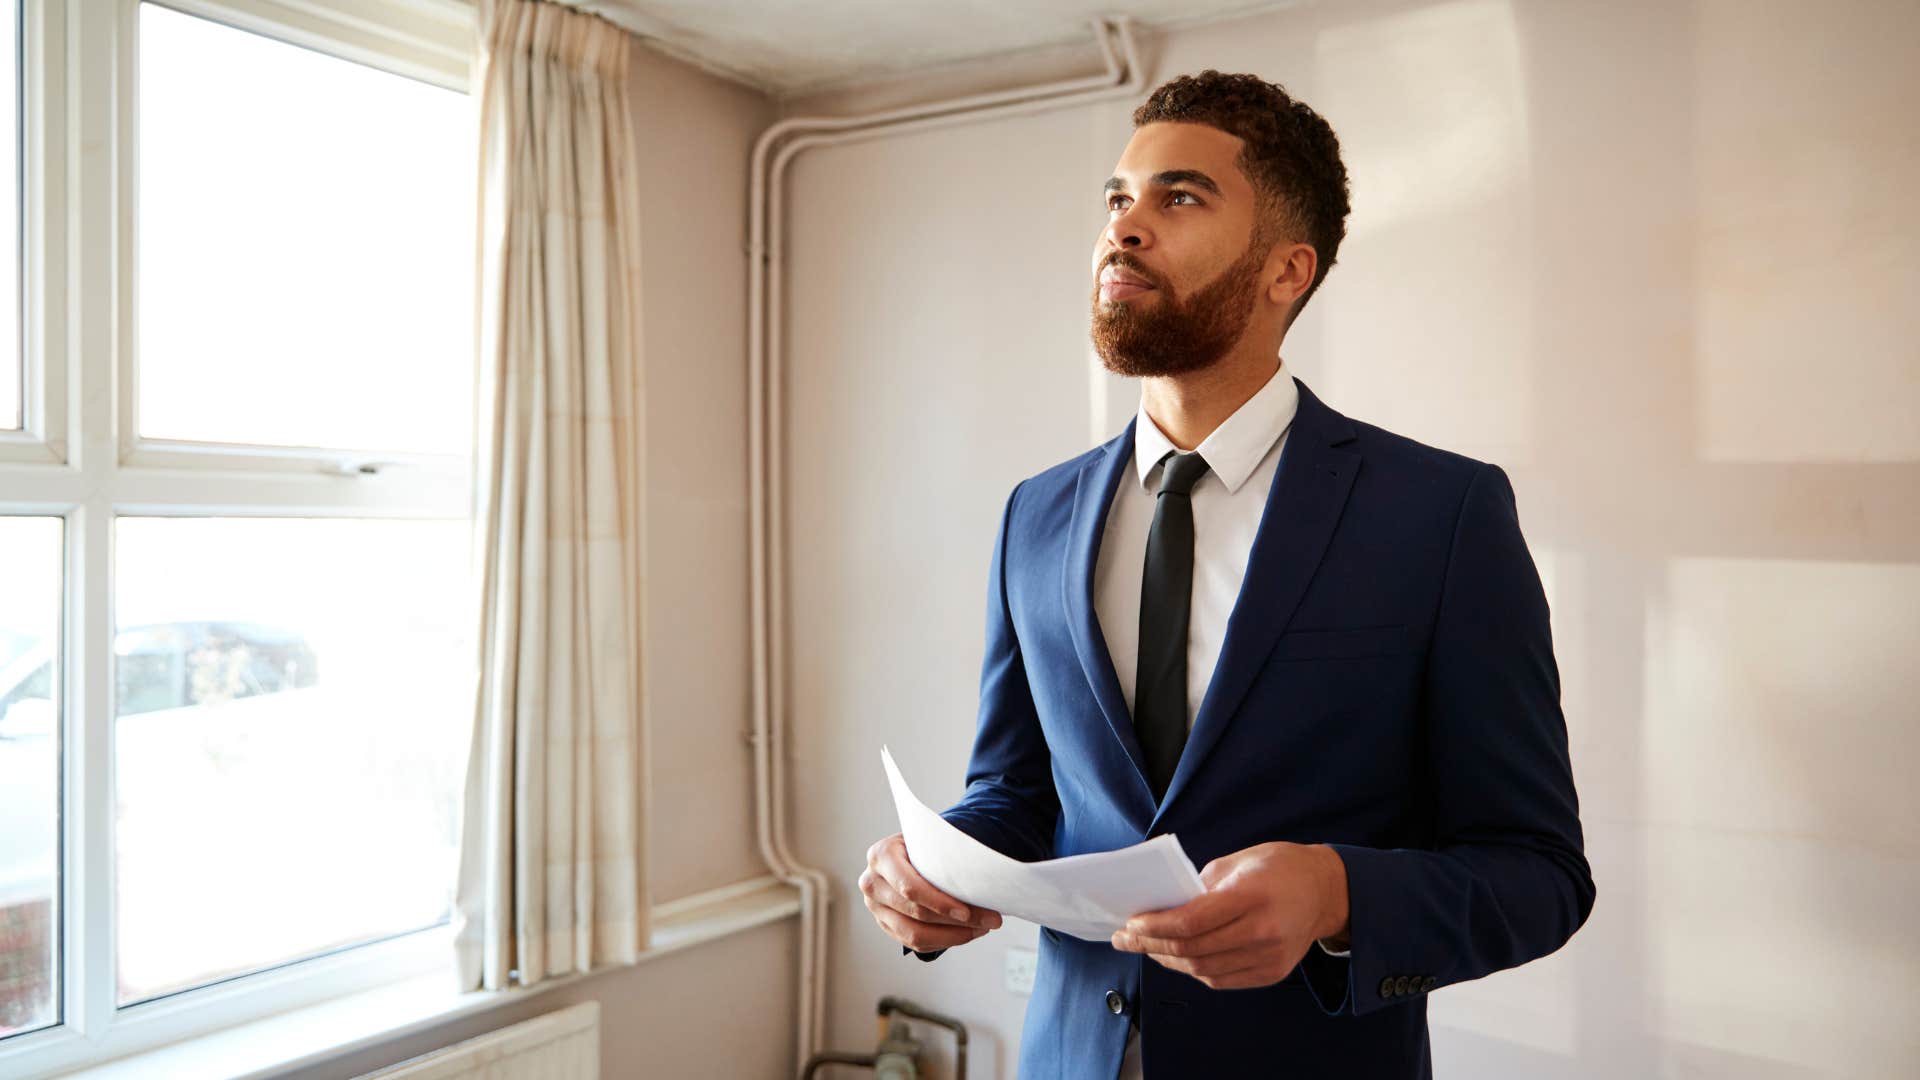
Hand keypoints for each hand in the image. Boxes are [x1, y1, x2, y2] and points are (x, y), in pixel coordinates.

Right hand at [860, 832, 1002, 952]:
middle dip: (956, 921)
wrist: (910, 849)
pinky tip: (965, 933)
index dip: (940, 902)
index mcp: (881, 855)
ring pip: (914, 935)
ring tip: (981, 928)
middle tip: (989, 920)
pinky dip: (943, 941)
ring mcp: (875, 907)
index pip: (910, 887)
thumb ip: (946, 854)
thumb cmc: (925, 843)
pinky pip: (915, 943)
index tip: (967, 911)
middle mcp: (872, 882)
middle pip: (916, 912)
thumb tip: (984, 878)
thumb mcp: (930, 839)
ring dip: (953, 935)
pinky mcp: (885, 924)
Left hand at [1109, 841, 1349, 989]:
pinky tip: (1176, 957)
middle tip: (1125, 938)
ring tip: (1146, 948)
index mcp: (1253, 896)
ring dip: (1168, 961)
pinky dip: (1193, 970)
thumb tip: (1161, 907)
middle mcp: (1263, 932)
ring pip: (1204, 970)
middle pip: (1194, 950)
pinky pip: (1221, 980)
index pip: (1192, 922)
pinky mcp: (1272, 973)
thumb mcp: (1238, 861)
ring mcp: (1270, 957)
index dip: (1155, 927)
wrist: (1326, 891)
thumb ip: (1200, 886)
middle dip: (1152, 946)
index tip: (1131, 924)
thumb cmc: (1278, 867)